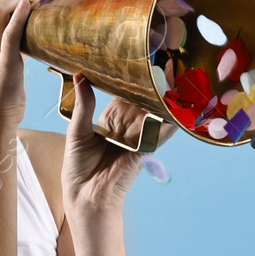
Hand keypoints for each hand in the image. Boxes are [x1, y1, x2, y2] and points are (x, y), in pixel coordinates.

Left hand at [61, 75, 177, 219]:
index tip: (135, 61)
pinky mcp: (144, 150)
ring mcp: (137, 138)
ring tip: (171, 75)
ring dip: (162, 98)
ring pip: (152, 114)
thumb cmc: (78, 167)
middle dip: (149, 85)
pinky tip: (177, 108)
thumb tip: (80, 77)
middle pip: (141, 102)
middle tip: (159, 59)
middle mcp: (126, 128)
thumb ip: (84, 105)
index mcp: (111, 122)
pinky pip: (159, 134)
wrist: (85, 195)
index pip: (123, 96)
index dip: (129, 81)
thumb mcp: (77, 130)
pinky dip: (169, 122)